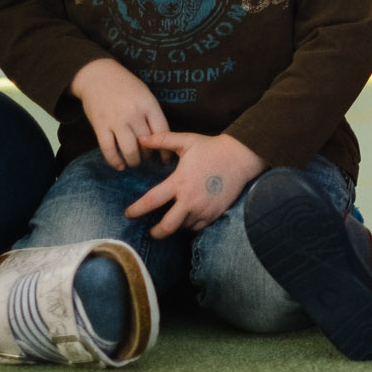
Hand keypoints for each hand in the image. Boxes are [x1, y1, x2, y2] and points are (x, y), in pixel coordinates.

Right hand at [70, 58, 168, 169]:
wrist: (97, 76)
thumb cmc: (126, 86)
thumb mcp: (146, 95)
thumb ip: (153, 115)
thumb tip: (162, 138)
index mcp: (148, 105)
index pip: (162, 132)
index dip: (166, 149)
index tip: (167, 159)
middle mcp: (133, 114)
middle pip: (147, 143)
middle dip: (149, 155)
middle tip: (148, 158)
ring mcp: (116, 121)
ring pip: (129, 149)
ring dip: (134, 160)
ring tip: (135, 161)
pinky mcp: (100, 126)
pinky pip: (108, 149)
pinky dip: (114, 161)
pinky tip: (120, 166)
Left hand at [127, 131, 265, 237]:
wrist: (242, 157)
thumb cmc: (212, 148)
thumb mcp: (186, 141)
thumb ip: (162, 140)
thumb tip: (141, 139)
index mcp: (179, 183)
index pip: (151, 202)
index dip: (136, 210)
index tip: (129, 214)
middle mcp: (190, 200)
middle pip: (167, 226)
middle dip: (156, 232)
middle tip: (152, 231)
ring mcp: (204, 208)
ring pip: (183, 227)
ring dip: (176, 225)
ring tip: (173, 220)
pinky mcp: (216, 212)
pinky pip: (199, 226)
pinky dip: (191, 225)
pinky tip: (189, 218)